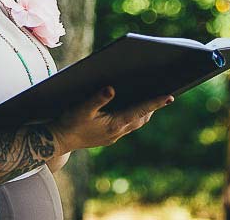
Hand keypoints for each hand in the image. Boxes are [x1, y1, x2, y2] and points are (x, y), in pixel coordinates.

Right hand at [48, 86, 172, 153]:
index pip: (140, 111)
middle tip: (165, 95)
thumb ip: (97, 99)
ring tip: (152, 100)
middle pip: (142, 118)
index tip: (170, 96)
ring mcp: (114, 136)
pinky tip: (132, 109)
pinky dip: (135, 116)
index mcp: (115, 124)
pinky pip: (128, 126)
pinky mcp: (109, 136)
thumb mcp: (81, 108)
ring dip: (145, 112)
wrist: (59, 140)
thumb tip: (111, 88)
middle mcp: (118, 131)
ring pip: (136, 123)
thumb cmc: (69, 123)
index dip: (155, 103)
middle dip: (153, 107)